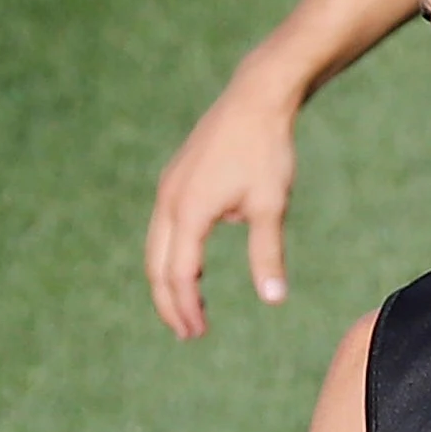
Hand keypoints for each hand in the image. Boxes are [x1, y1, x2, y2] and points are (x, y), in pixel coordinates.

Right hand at [146, 71, 305, 340]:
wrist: (256, 98)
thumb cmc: (266, 150)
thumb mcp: (271, 206)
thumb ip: (267, 255)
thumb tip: (274, 300)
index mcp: (189, 211)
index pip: (181, 274)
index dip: (187, 307)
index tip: (199, 332)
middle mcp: (170, 200)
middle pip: (157, 266)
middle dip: (170, 303)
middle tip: (189, 333)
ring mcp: (169, 187)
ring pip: (156, 247)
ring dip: (169, 280)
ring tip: (187, 308)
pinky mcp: (176, 179)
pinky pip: (164, 228)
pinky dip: (172, 255)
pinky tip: (195, 268)